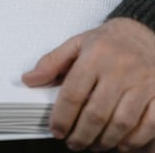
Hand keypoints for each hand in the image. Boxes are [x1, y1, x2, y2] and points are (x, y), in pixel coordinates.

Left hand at [22, 17, 154, 151]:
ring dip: (104, 141)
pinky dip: (133, 141)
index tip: (56, 130)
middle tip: (72, 143)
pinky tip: (119, 143)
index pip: (73, 93)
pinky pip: (149, 125)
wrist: (141, 32)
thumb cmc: (106, 40)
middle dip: (81, 135)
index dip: (62, 117)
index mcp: (95, 55)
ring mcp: (143, 82)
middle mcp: (120, 69)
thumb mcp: (76, 44)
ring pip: (121, 123)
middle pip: (96, 113)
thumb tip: (29, 79)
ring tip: (92, 144)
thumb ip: (52, 62)